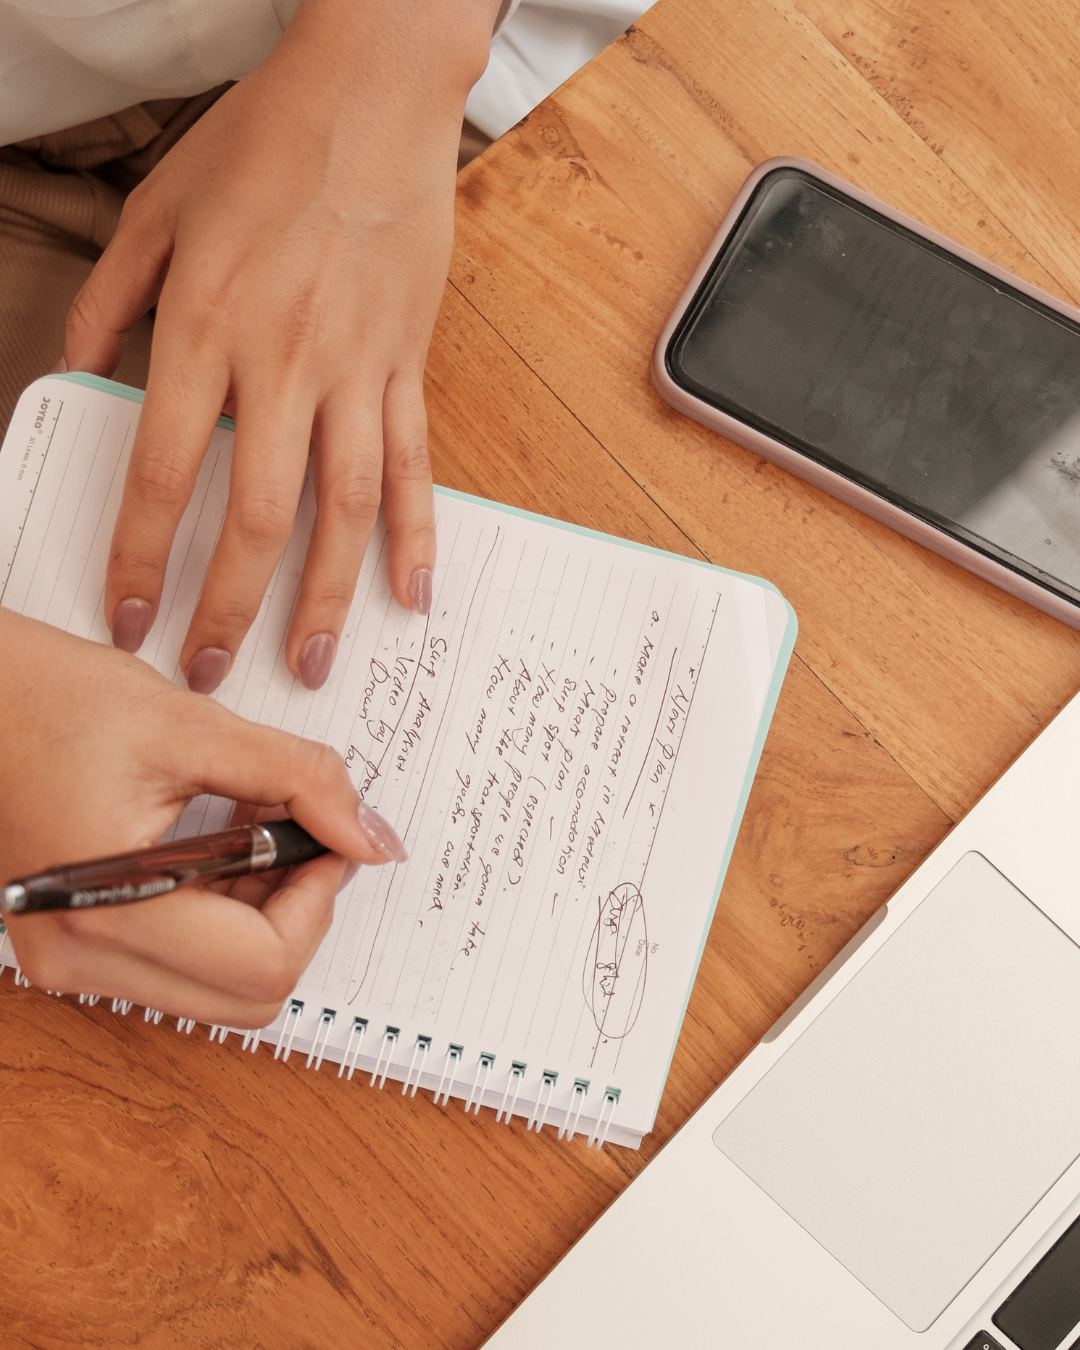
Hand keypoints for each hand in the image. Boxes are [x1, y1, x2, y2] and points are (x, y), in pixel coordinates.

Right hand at [0, 608, 405, 1025]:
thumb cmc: (51, 699)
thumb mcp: (193, 726)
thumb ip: (299, 778)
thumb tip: (372, 837)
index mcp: (109, 910)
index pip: (264, 965)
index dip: (318, 898)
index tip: (328, 832)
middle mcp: (83, 958)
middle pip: (250, 994)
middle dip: (298, 914)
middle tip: (301, 831)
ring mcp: (75, 959)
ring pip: (222, 988)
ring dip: (263, 915)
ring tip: (250, 824)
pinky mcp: (78, 943)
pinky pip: (184, 964)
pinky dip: (225, 914)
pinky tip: (219, 841)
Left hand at [62, 0, 498, 692]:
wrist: (372, 93)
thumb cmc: (262, 143)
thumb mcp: (156, 209)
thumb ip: (109, 299)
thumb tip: (74, 373)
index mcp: (207, 326)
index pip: (166, 472)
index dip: (141, 558)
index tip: (131, 620)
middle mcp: (284, 361)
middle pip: (257, 514)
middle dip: (229, 606)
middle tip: (214, 671)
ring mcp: (356, 368)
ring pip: (343, 507)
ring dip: (326, 596)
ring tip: (312, 662)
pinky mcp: (407, 365)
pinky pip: (414, 464)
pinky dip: (416, 533)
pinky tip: (412, 593)